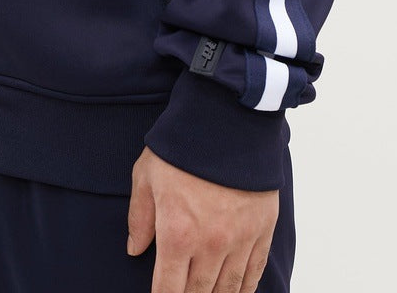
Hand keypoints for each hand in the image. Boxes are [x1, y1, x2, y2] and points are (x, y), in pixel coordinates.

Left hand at [127, 146, 278, 292]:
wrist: (228, 121)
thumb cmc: (182, 145)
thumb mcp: (146, 175)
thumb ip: (139, 217)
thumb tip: (135, 249)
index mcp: (177, 233)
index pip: (168, 290)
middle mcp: (210, 244)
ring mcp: (239, 239)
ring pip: (229, 289)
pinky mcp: (262, 229)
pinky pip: (254, 271)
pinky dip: (245, 288)